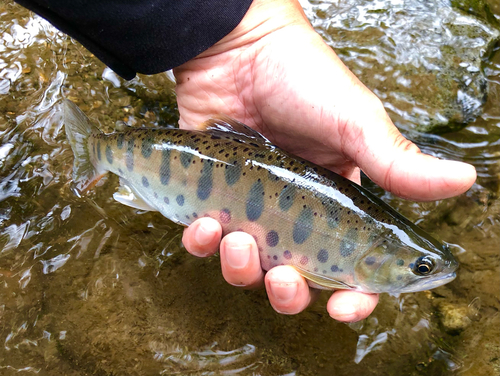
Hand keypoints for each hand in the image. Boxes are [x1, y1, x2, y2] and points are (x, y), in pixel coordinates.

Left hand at [174, 0, 475, 321]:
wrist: (238, 49)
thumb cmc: (301, 79)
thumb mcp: (354, 121)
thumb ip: (396, 159)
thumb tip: (463, 180)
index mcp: (337, 203)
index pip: (352, 266)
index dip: (353, 297)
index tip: (343, 309)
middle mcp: (294, 214)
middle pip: (295, 280)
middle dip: (288, 293)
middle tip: (284, 278)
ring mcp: (251, 208)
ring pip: (246, 268)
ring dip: (241, 269)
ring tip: (237, 240)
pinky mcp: (212, 197)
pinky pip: (204, 242)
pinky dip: (201, 245)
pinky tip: (205, 226)